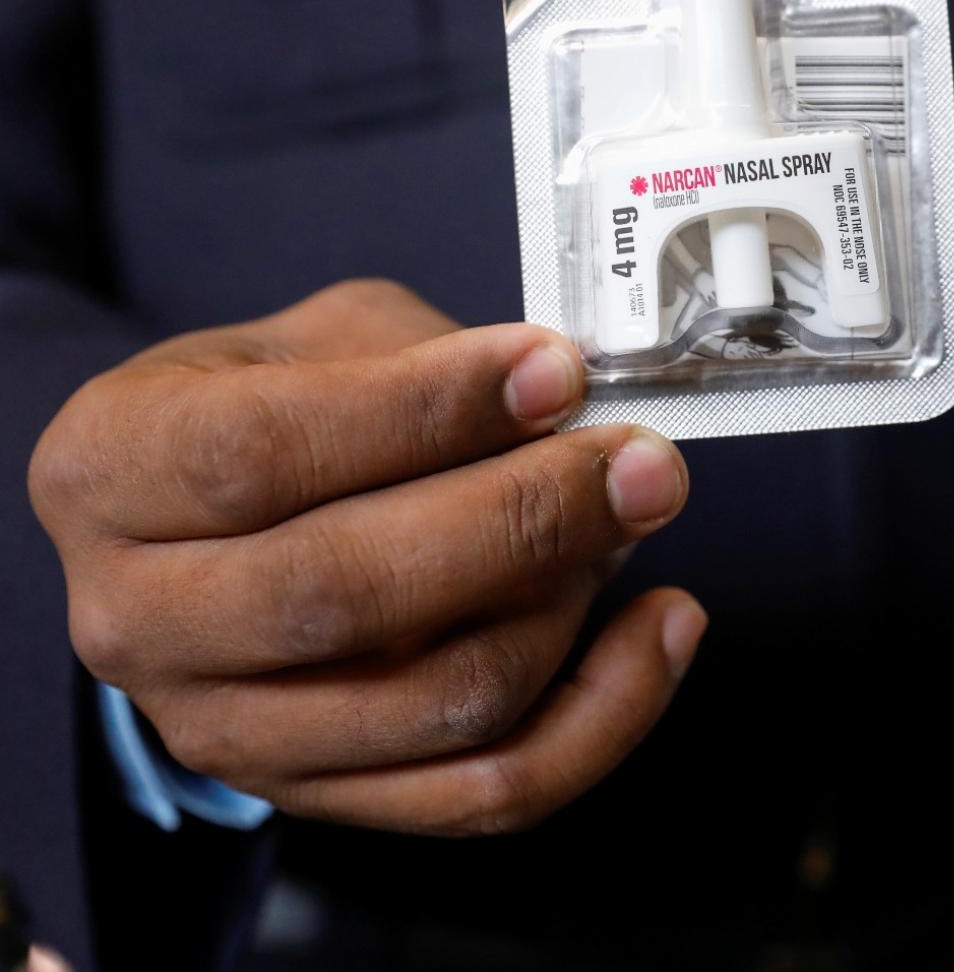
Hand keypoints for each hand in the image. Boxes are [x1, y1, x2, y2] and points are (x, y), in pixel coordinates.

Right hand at [30, 280, 703, 834]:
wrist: (203, 520)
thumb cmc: (268, 401)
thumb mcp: (314, 337)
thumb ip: (419, 357)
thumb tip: (560, 402)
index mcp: (112, 471)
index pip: (265, 452)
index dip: (427, 410)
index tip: (555, 371)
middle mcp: (142, 621)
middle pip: (350, 593)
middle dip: (526, 516)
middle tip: (642, 459)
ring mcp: (229, 731)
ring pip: (440, 700)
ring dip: (572, 599)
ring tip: (636, 511)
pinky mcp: (327, 795)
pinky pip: (487, 791)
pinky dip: (604, 713)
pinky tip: (662, 625)